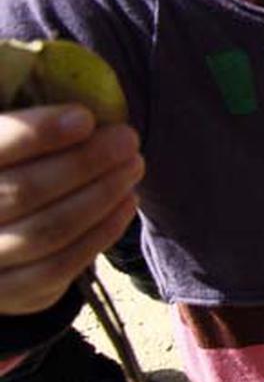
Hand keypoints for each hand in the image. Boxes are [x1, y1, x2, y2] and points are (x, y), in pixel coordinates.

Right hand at [0, 105, 142, 314]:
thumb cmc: (7, 167)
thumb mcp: (6, 136)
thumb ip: (27, 120)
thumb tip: (82, 88)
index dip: (36, 133)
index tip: (85, 117)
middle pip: (24, 192)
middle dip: (85, 163)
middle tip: (127, 139)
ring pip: (48, 231)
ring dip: (102, 195)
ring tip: (134, 165)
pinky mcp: (9, 293)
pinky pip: (60, 268)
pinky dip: (102, 232)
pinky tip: (127, 201)